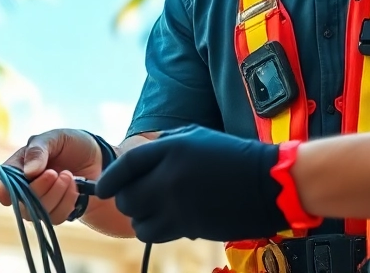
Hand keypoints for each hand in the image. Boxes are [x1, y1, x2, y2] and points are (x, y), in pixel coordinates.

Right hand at [0, 129, 103, 222]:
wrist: (100, 159)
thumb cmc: (73, 144)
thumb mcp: (56, 138)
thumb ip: (39, 149)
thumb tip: (29, 172)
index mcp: (18, 167)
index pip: (2, 185)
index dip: (8, 188)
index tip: (31, 176)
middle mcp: (24, 187)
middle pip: (20, 201)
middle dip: (41, 188)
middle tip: (57, 172)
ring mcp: (39, 202)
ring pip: (37, 212)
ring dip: (56, 194)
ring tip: (69, 176)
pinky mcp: (55, 213)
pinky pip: (54, 217)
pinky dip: (66, 202)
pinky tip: (74, 188)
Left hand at [94, 125, 284, 243]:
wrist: (269, 183)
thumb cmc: (234, 157)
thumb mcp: (198, 136)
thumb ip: (166, 143)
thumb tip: (140, 160)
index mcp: (172, 149)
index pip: (127, 166)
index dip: (110, 178)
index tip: (101, 188)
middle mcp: (171, 177)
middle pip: (127, 198)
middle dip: (125, 200)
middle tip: (134, 198)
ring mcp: (180, 205)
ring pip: (138, 222)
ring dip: (140, 218)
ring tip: (153, 211)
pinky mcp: (190, 227)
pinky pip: (157, 234)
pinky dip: (156, 230)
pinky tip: (167, 220)